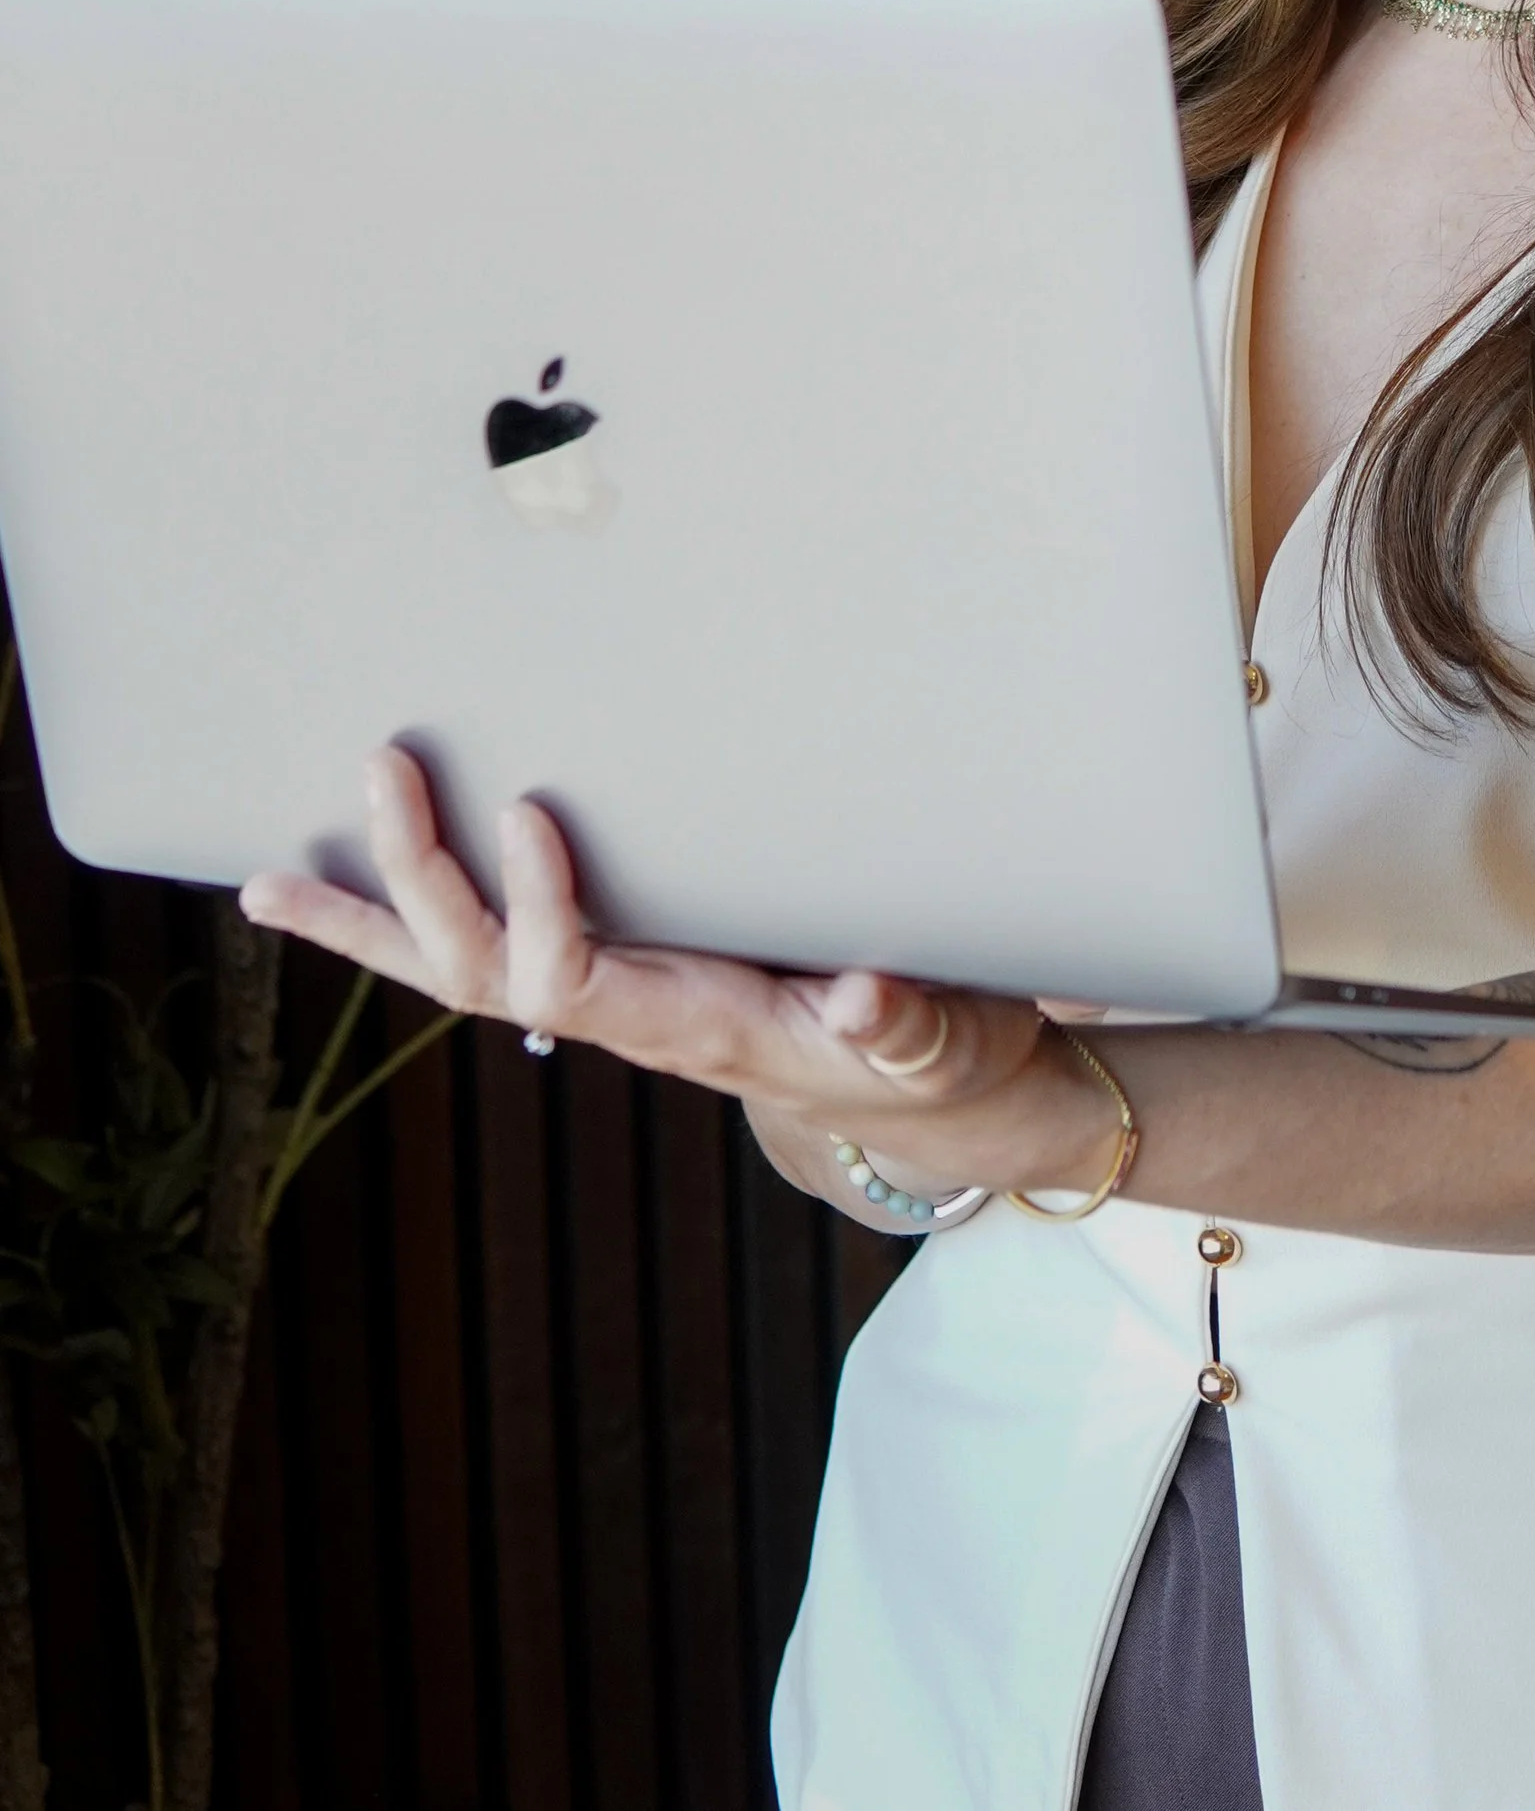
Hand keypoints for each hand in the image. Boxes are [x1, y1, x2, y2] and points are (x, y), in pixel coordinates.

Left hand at [239, 747, 1107, 1196]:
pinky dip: (400, 923)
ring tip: (271, 874)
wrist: (910, 1094)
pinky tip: (337, 885)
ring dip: (367, 916)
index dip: (540, 906)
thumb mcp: (935, 1042)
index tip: (530, 808)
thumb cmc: (925, 1054)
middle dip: (419, 881)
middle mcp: (623, 1011)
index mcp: (688, 1024)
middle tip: (384, 769)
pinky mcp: (607, 969)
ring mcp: (604, 993)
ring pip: (456, 967)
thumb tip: (863, 995)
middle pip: (482, 970)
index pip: (575, 980)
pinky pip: (484, 948)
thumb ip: (901, 1022)